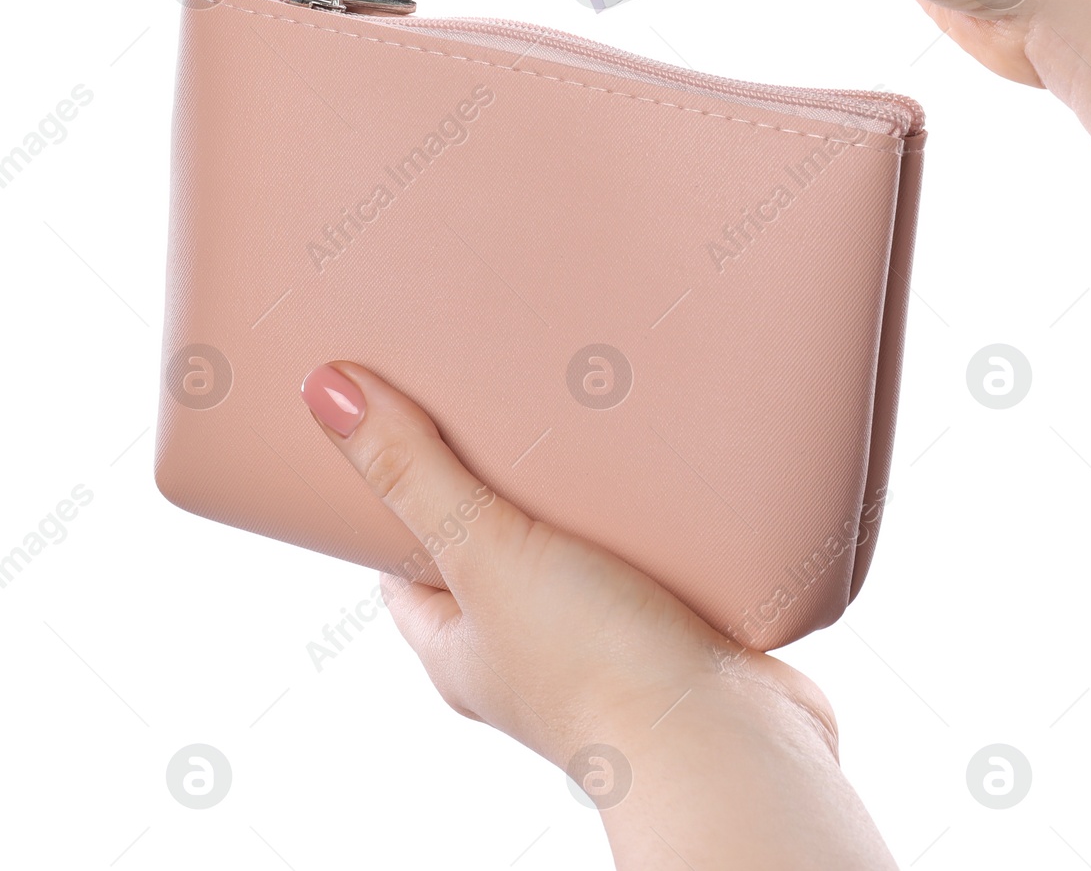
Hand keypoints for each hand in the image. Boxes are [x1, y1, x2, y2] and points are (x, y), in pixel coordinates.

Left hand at [300, 361, 896, 868]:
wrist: (725, 736)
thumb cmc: (596, 667)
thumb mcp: (487, 553)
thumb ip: (416, 474)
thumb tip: (327, 392)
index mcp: (458, 649)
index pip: (405, 566)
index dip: (403, 498)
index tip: (413, 429)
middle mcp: (523, 653)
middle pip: (492, 550)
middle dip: (501, 483)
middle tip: (508, 406)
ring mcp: (599, 645)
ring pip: (575, 553)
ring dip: (584, 499)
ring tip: (589, 425)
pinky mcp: (670, 630)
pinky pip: (646, 561)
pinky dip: (649, 520)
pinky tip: (664, 478)